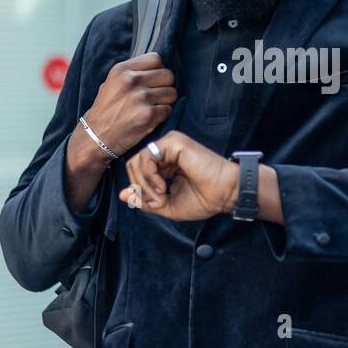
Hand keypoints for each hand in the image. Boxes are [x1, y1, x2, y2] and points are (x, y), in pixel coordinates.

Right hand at [82, 52, 176, 156]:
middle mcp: (131, 80)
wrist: (96, 136)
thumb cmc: (105, 110)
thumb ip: (132, 73)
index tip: (154, 80)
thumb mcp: (111, 82)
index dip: (159, 70)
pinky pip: (168, 110)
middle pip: (168, 75)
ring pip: (172, 93)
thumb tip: (157, 69)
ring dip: (166, 102)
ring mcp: (141, 97)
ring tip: (153, 108)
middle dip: (166, 86)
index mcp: (122, 69)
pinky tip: (151, 118)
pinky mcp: (148, 115)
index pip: (156, 59)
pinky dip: (163, 115)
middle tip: (156, 96)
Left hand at [118, 131, 237, 221]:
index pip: (137, 170)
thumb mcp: (167, 205)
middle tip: (156, 201)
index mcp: (165, 162)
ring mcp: (169, 144)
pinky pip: (147, 157)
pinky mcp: (173, 142)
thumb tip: (123, 195)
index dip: (139, 189)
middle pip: (133, 165)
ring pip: (137, 161)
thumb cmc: (204, 199)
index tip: (155, 204)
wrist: (225, 194)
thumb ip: (144, 199)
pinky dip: (149, 175)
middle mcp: (166, 150)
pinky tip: (163, 186)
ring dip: (145, 184)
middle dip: (140, 187)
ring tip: (161, 195)